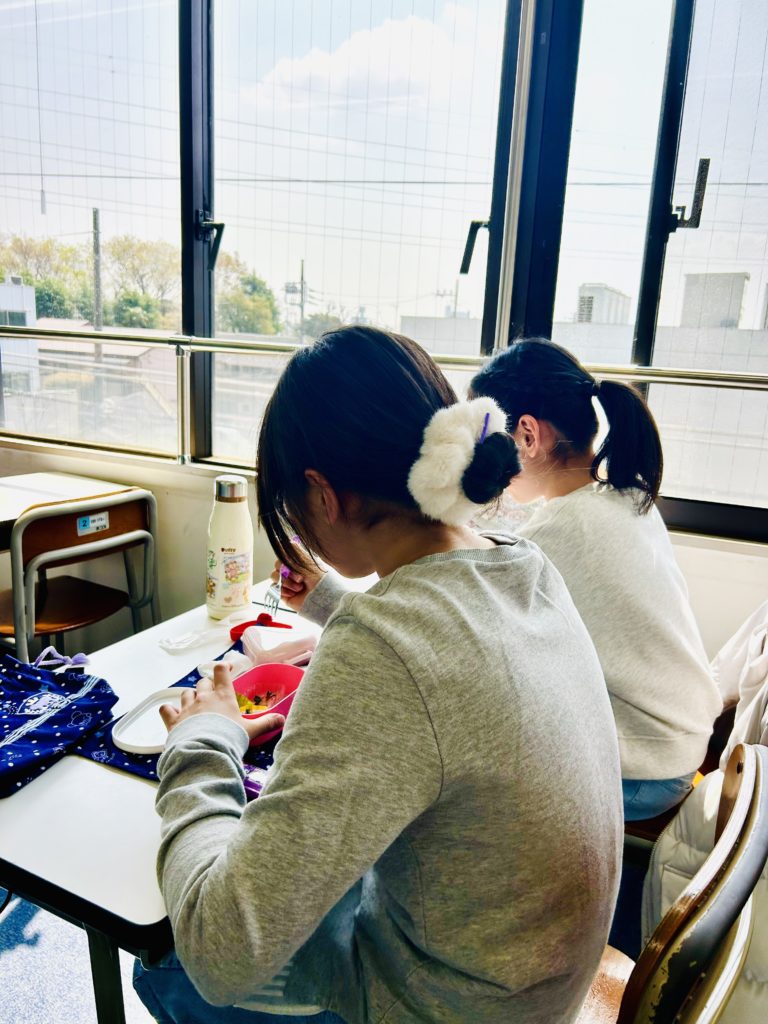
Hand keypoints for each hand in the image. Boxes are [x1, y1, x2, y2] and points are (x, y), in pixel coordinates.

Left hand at [160, 662, 284, 742]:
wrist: (205, 751)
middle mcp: (204, 697)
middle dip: (207, 685)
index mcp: (223, 696)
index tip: (227, 669)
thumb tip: (282, 719)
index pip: (221, 672)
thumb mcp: (251, 731)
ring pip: (186, 693)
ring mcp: (187, 708)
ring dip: (190, 696)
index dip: (224, 668)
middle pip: (203, 682)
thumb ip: (266, 723)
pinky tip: (172, 714)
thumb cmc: (229, 737)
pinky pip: (166, 709)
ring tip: (194, 705)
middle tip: (212, 694)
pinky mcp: (173, 720)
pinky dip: (169, 710)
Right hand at [270, 555, 325, 611]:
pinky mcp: (283, 594)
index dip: (286, 558)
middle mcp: (292, 572)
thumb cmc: (320, 580)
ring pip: (274, 575)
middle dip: (288, 570)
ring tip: (299, 587)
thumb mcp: (308, 562)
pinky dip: (284, 590)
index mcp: (298, 562)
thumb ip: (296, 552)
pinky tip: (294, 593)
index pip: (284, 555)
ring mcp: (287, 582)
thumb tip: (287, 542)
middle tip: (301, 578)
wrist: (321, 597)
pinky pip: (274, 588)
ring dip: (286, 581)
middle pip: (277, 564)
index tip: (294, 562)